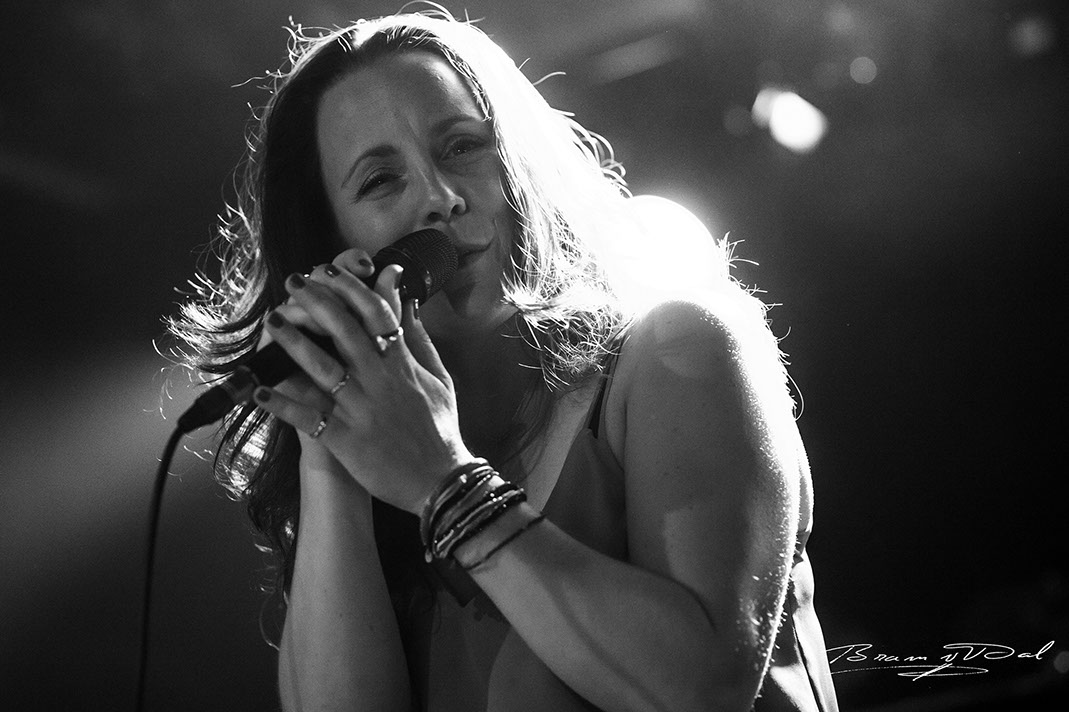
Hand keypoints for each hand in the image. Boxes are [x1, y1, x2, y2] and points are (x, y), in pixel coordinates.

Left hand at [252, 248, 473, 513]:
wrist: (440, 481)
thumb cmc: (439, 430)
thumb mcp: (440, 379)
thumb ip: (421, 340)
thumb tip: (408, 303)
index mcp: (403, 365)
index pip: (377, 314)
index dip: (351, 288)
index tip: (330, 270)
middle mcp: (380, 381)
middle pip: (345, 331)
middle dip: (318, 302)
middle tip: (294, 282)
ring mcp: (361, 409)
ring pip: (322, 368)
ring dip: (293, 343)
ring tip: (272, 321)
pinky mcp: (345, 438)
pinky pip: (308, 417)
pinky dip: (282, 404)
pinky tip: (258, 391)